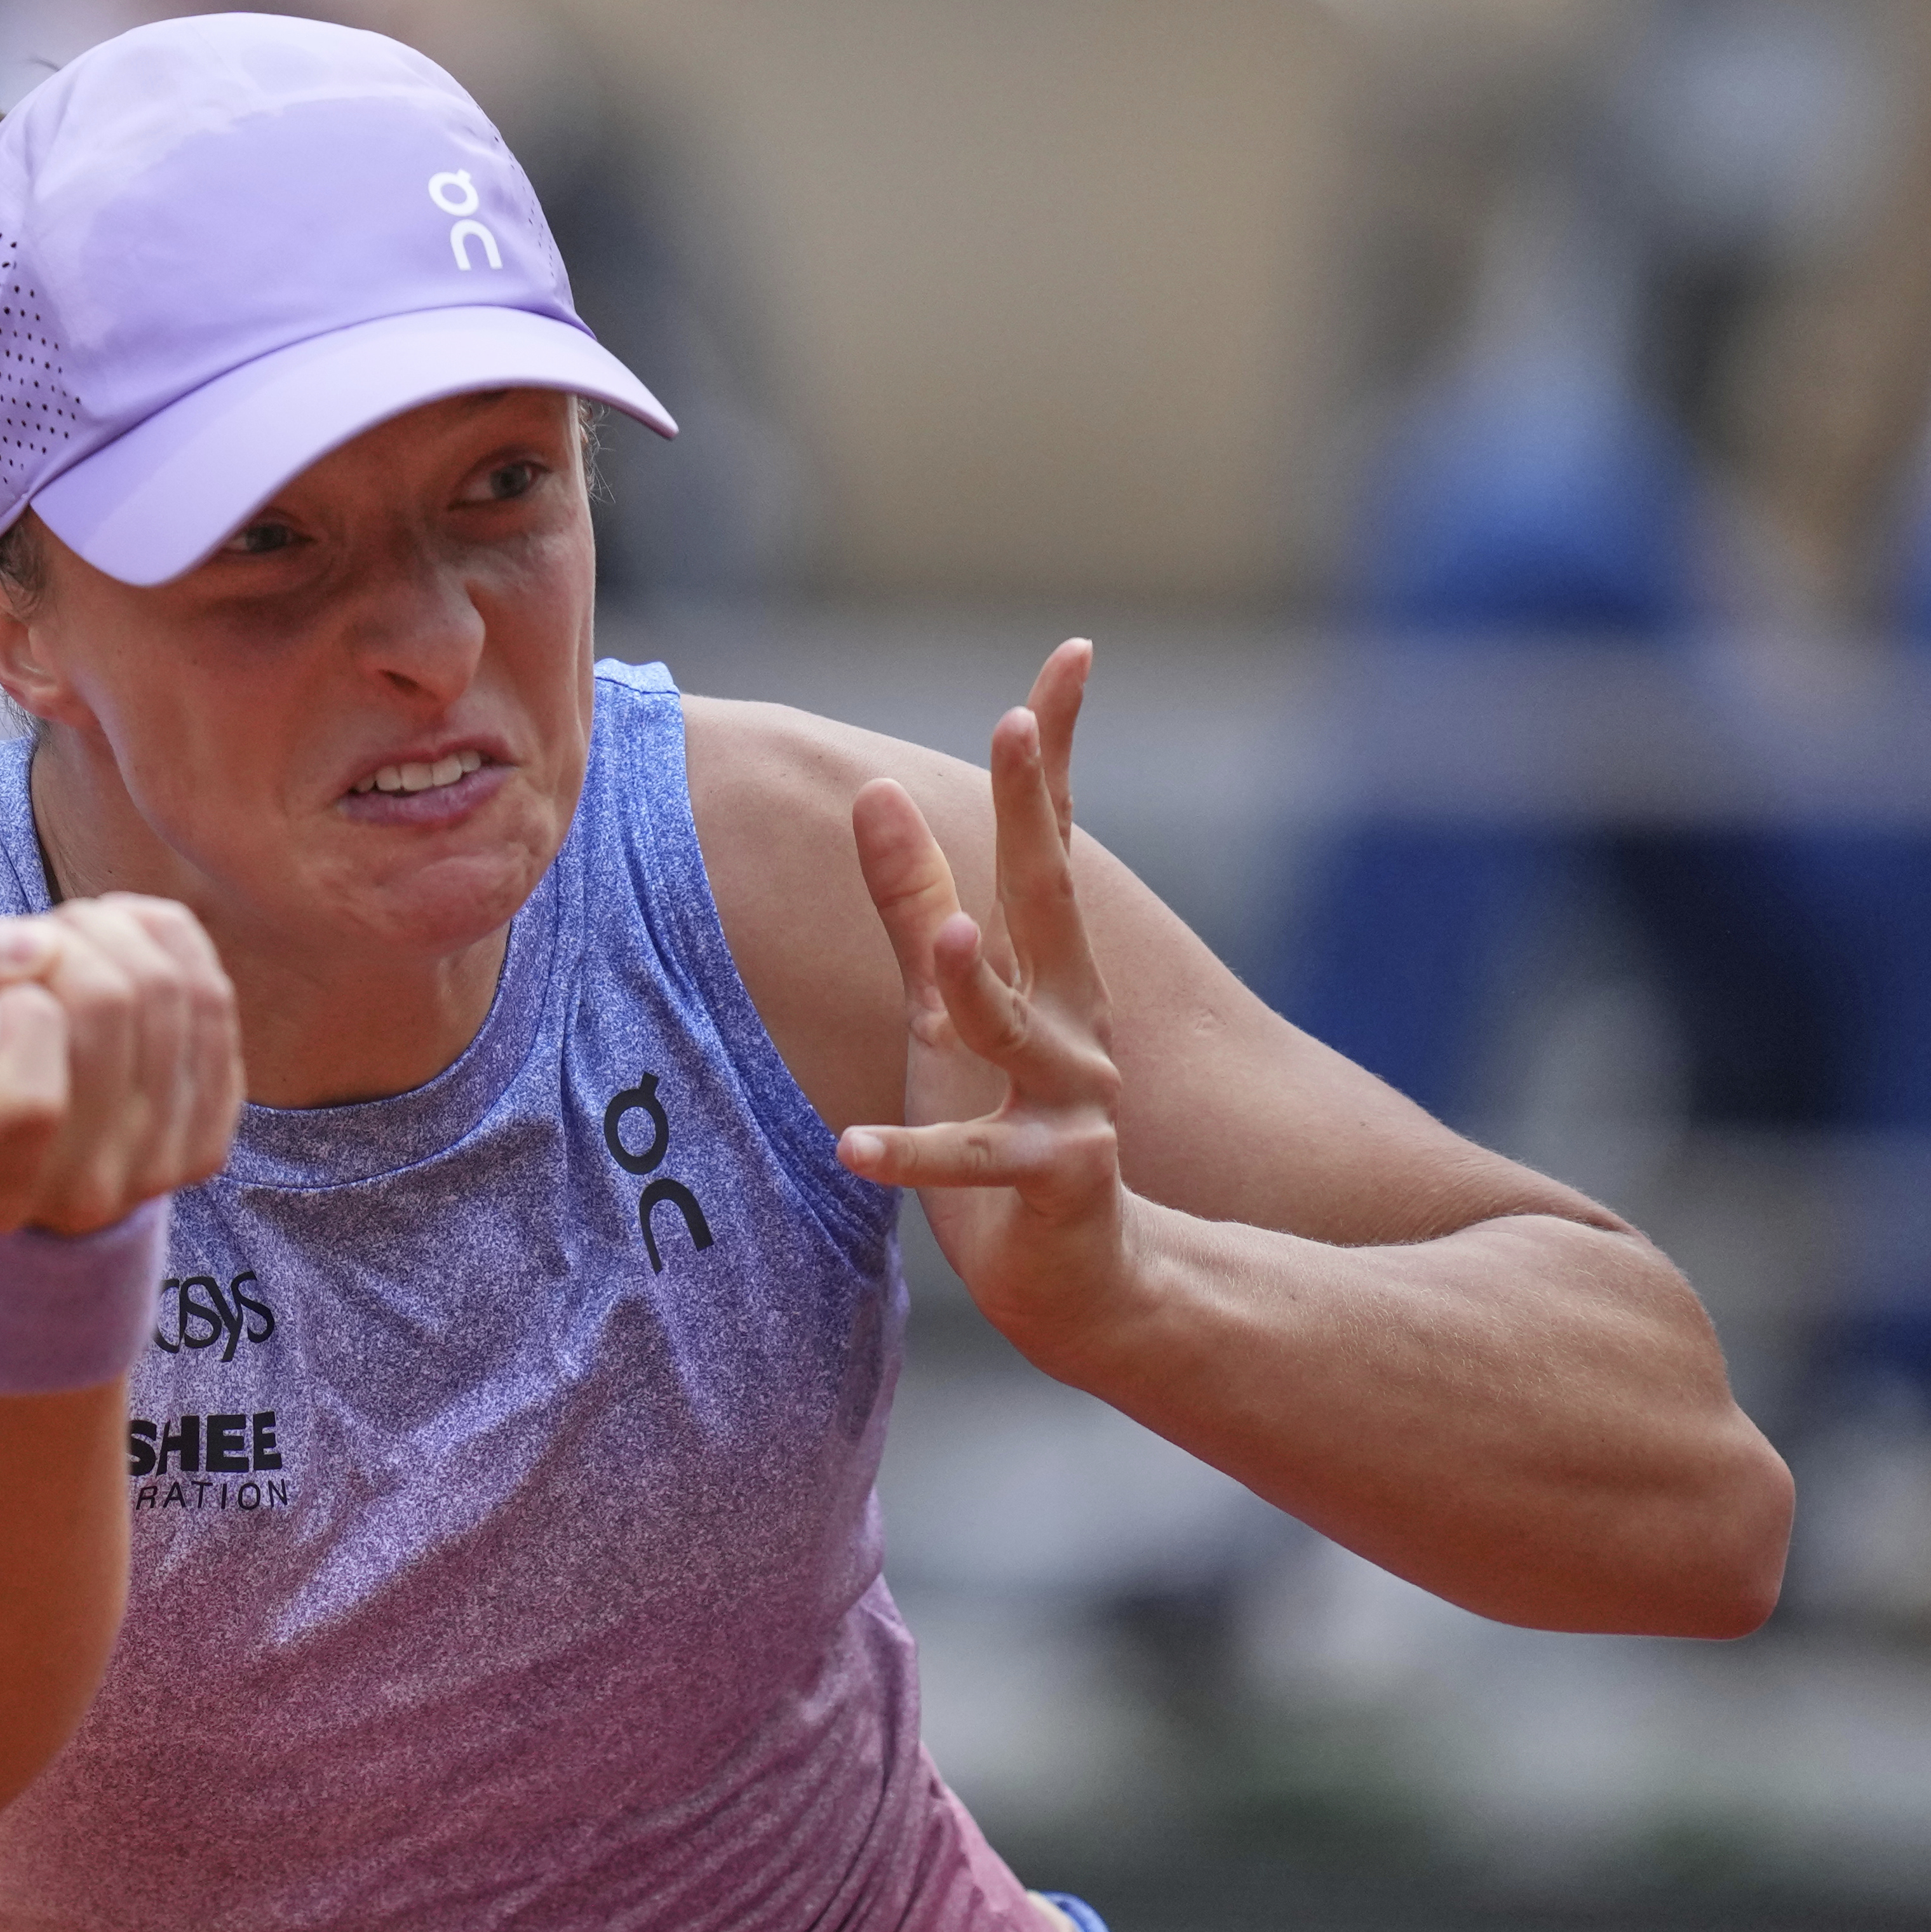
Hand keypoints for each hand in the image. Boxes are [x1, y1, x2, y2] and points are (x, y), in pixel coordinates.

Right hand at [0, 897, 242, 1234]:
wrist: (17, 1134)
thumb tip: (35, 946)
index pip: (32, 1103)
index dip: (23, 1015)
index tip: (8, 993)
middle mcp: (81, 1198)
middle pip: (108, 1011)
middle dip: (69, 945)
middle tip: (39, 943)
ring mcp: (156, 1172)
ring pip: (170, 993)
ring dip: (117, 935)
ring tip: (74, 942)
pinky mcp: (207, 1137)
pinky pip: (214, 998)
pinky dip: (169, 948)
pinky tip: (125, 947)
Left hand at [837, 641, 1146, 1355]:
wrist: (1079, 1276)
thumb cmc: (1002, 1121)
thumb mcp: (942, 1008)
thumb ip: (913, 907)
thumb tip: (876, 787)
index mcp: (1046, 970)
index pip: (1048, 843)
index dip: (1055, 755)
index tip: (1068, 655)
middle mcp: (1071, 1019)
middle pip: (1047, 901)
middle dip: (1033, 813)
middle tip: (1019, 725)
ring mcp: (1069, 1099)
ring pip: (1015, 1030)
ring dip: (974, 982)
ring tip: (942, 936)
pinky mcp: (1048, 1181)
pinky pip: (971, 1162)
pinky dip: (909, 1155)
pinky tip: (851, 1147)